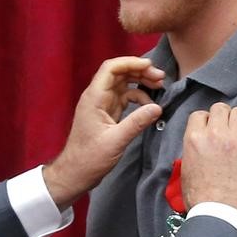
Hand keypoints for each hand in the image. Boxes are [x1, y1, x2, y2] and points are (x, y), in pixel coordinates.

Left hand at [43, 57, 163, 209]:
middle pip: (119, 73)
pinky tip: (150, 106)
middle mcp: (97, 96)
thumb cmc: (90, 158)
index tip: (150, 66)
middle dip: (140, 71)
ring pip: (123, 84)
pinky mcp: (108, 113)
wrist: (75, 174)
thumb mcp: (116, 141)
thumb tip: (158, 107)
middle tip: (161, 77)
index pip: (111, 68)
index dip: (131, 62)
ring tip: (160, 86)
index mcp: (94, 97)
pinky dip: (139, 97)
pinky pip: (125, 98)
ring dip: (141, 82)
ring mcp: (102, 104)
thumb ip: (137, 123)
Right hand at [181, 103, 236, 218]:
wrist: (219, 213)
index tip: (211, 130)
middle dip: (224, 117)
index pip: (200, 115)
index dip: (206, 121)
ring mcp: (235, 139)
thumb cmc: (200, 197)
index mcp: (193, 139)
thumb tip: (199, 145)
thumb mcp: (186, 169)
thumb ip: (192, 150)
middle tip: (228, 130)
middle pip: (220, 108)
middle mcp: (213, 134)